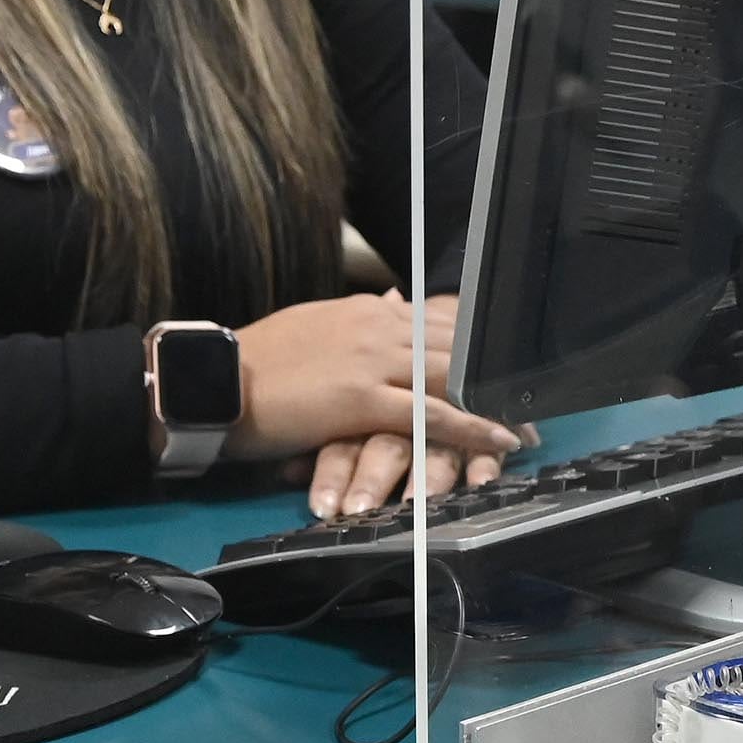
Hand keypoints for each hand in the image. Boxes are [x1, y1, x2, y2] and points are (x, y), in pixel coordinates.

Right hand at [215, 292, 525, 511]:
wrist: (212, 380)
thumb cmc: (257, 365)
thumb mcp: (316, 328)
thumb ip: (360, 321)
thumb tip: (392, 303)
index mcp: (368, 311)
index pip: (439, 324)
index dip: (477, 349)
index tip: (503, 368)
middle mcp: (379, 327)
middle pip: (457, 348)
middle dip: (496, 376)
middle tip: (531, 401)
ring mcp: (373, 361)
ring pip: (452, 378)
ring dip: (495, 404)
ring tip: (527, 425)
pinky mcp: (361, 398)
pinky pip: (429, 414)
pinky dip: (469, 427)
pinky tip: (497, 440)